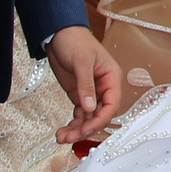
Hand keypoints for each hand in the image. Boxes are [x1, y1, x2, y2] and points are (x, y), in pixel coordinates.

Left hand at [46, 26, 122, 143]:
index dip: (101, 119)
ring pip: (88, 118)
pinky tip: (62, 132)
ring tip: (61, 137)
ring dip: (77, 130)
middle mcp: (104, 88)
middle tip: (70, 137)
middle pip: (100, 115)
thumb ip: (86, 86)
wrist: (58, 34)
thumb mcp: (81, 62)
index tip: (87, 129)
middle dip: (86, 128)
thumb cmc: (75, 41)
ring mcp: (91, 93)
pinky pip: (79, 115)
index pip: (112, 104)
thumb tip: (89, 108)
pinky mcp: (79, 95)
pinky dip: (72, 124)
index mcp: (111, 78)